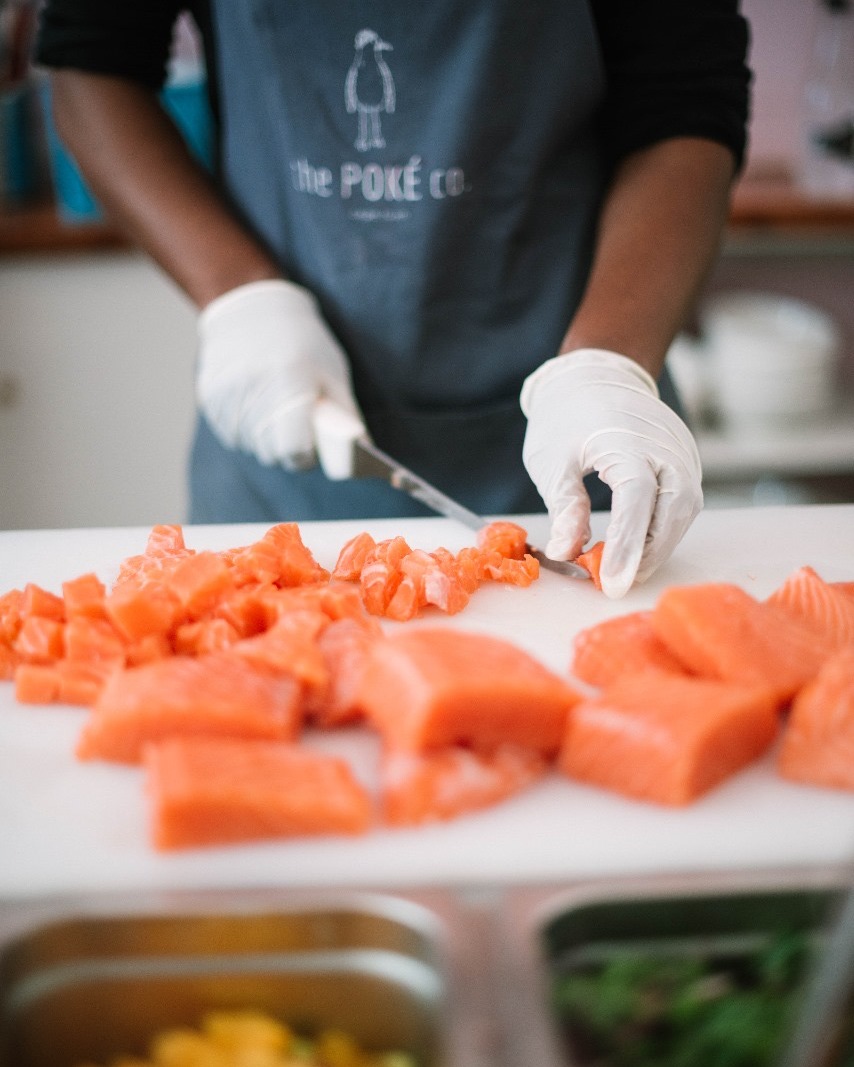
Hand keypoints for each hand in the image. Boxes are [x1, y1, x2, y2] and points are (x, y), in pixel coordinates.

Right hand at [196, 279, 363, 467]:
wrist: (251, 307)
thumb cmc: (301, 341)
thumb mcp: (332, 371)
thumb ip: (345, 414)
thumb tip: (362, 450)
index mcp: (291, 381)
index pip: (293, 449)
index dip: (305, 456)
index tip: (310, 449)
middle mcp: (255, 388)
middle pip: (270, 454)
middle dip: (286, 449)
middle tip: (295, 427)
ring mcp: (227, 393)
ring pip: (249, 446)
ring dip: (264, 439)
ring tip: (273, 408)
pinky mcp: (209, 396)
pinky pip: (231, 434)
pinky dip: (244, 428)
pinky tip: (253, 403)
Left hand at [521, 348, 702, 597]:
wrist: (596, 374)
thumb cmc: (567, 417)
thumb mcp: (553, 462)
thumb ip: (564, 508)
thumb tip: (566, 553)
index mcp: (628, 441)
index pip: (638, 500)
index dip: (627, 545)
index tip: (612, 583)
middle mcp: (666, 446)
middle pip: (674, 510)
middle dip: (647, 553)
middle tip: (615, 582)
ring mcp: (682, 451)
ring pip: (684, 510)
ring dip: (657, 545)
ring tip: (623, 568)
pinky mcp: (686, 459)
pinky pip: (684, 501)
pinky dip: (663, 528)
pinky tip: (638, 545)